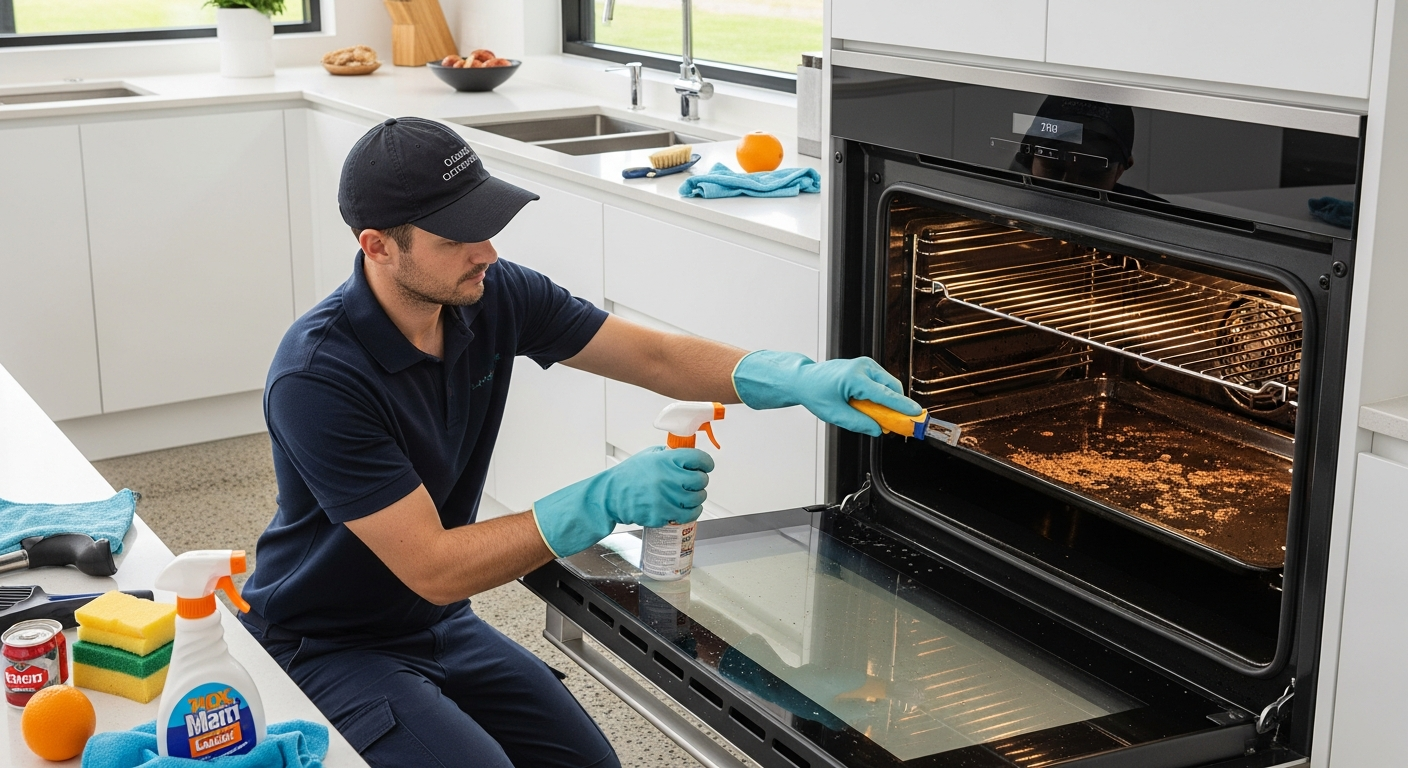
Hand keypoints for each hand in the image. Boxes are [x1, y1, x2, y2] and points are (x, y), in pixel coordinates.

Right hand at [532, 446, 714, 557]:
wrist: (611, 496)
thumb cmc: (628, 476)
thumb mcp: (647, 456)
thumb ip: (668, 454)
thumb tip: (687, 455)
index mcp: (666, 460)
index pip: (699, 459)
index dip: (706, 463)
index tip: (705, 466)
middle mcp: (669, 478)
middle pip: (701, 480)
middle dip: (700, 481)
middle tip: (694, 482)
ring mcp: (667, 497)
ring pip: (698, 499)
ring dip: (697, 497)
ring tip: (690, 496)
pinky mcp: (664, 514)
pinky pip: (688, 514)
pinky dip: (692, 512)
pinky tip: (687, 508)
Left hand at [732, 351, 921, 435]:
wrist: (804, 378)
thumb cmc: (815, 392)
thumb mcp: (835, 414)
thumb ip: (859, 423)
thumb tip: (878, 429)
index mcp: (854, 377)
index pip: (884, 394)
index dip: (902, 406)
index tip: (915, 414)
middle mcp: (862, 367)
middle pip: (892, 387)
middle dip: (896, 405)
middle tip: (893, 423)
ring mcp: (865, 364)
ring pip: (889, 384)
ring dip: (888, 400)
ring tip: (873, 414)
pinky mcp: (865, 366)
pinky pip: (882, 382)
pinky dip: (881, 394)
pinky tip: (869, 405)